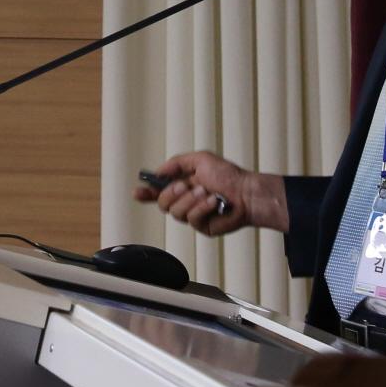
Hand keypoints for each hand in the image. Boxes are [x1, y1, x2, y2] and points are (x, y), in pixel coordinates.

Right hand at [133, 151, 284, 236]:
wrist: (247, 193)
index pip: (158, 191)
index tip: (137, 192)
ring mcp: (193, 214)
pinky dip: (202, 208)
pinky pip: (192, 219)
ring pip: (175, 212)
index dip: (146, 193)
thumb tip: (159, 172)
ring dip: (190, 200)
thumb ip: (177, 163)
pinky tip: (213, 202)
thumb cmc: (229, 176)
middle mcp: (185, 200)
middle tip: (184, 185)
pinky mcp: (202, 226)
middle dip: (171, 193)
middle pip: (162, 203)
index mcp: (182, 184)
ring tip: (206, 193)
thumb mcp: (200, 160)